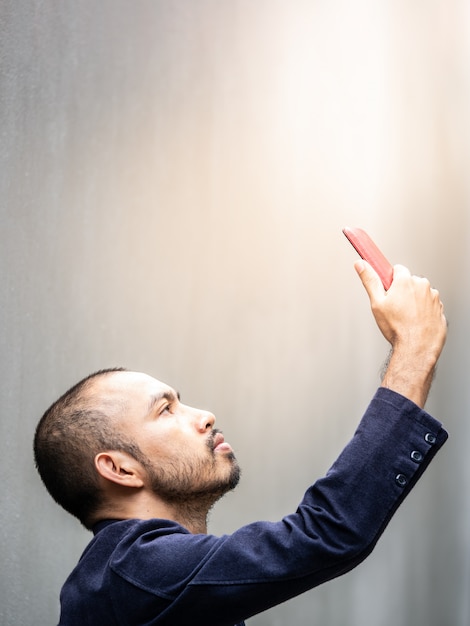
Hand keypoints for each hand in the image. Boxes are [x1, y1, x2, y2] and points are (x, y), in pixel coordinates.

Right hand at [354, 260, 446, 406]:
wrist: (416, 348)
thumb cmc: (397, 328)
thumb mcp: (377, 303)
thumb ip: (370, 280)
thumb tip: (361, 264)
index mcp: (406, 281)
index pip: (398, 269)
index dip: (390, 280)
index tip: (388, 289)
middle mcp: (423, 286)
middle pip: (410, 282)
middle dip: (402, 291)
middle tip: (394, 307)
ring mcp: (434, 298)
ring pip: (420, 294)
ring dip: (414, 302)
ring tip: (405, 318)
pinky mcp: (440, 309)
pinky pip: (429, 306)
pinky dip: (423, 311)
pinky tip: (415, 322)